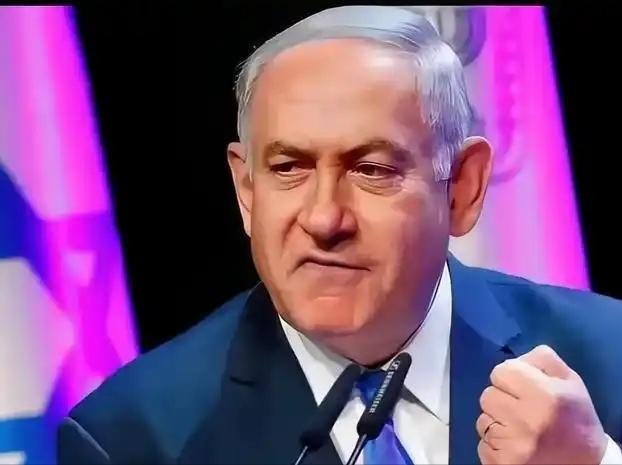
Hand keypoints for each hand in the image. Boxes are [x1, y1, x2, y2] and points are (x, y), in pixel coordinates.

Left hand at [476, 345, 607, 463]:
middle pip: (487, 395)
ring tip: (520, 429)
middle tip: (522, 409)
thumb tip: (515, 358)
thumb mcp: (569, 381)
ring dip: (497, 422)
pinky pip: (483, 444)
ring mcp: (513, 445)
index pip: (500, 371)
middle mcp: (527, 420)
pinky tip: (516, 445)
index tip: (522, 387)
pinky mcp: (502, 463)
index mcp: (545, 395)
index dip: (510, 376)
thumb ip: (541, 359)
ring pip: (482, 420)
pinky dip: (496, 444)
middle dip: (501, 399)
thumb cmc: (575, 418)